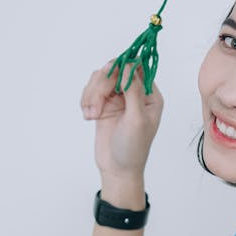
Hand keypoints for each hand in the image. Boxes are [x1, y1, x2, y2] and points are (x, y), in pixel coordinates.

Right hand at [81, 58, 163, 180]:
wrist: (117, 168)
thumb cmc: (133, 148)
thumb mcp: (137, 119)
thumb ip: (134, 91)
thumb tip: (129, 66)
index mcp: (150, 95)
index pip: (136, 67)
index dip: (122, 68)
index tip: (111, 80)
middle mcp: (134, 93)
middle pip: (114, 69)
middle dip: (102, 85)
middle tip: (97, 106)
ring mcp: (118, 97)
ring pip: (100, 78)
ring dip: (92, 95)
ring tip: (92, 115)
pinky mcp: (103, 104)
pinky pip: (91, 90)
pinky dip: (86, 101)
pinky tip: (89, 117)